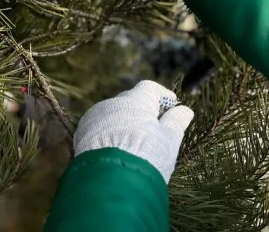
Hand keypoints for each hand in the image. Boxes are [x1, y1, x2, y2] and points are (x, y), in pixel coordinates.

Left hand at [74, 80, 193, 182]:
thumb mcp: (169, 141)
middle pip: (130, 100)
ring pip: (113, 114)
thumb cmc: (147, 157)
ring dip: (124, 122)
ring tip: (134, 142)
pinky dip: (109, 133)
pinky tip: (116, 149)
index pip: (149, 88)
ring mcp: (95, 116)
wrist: (111, 180)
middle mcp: (113, 103)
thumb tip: (185, 110)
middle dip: (142, 110)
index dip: (162, 96)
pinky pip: (99, 126)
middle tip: (154, 127)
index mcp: (135, 101)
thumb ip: (176, 122)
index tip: (172, 107)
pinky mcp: (82, 131)